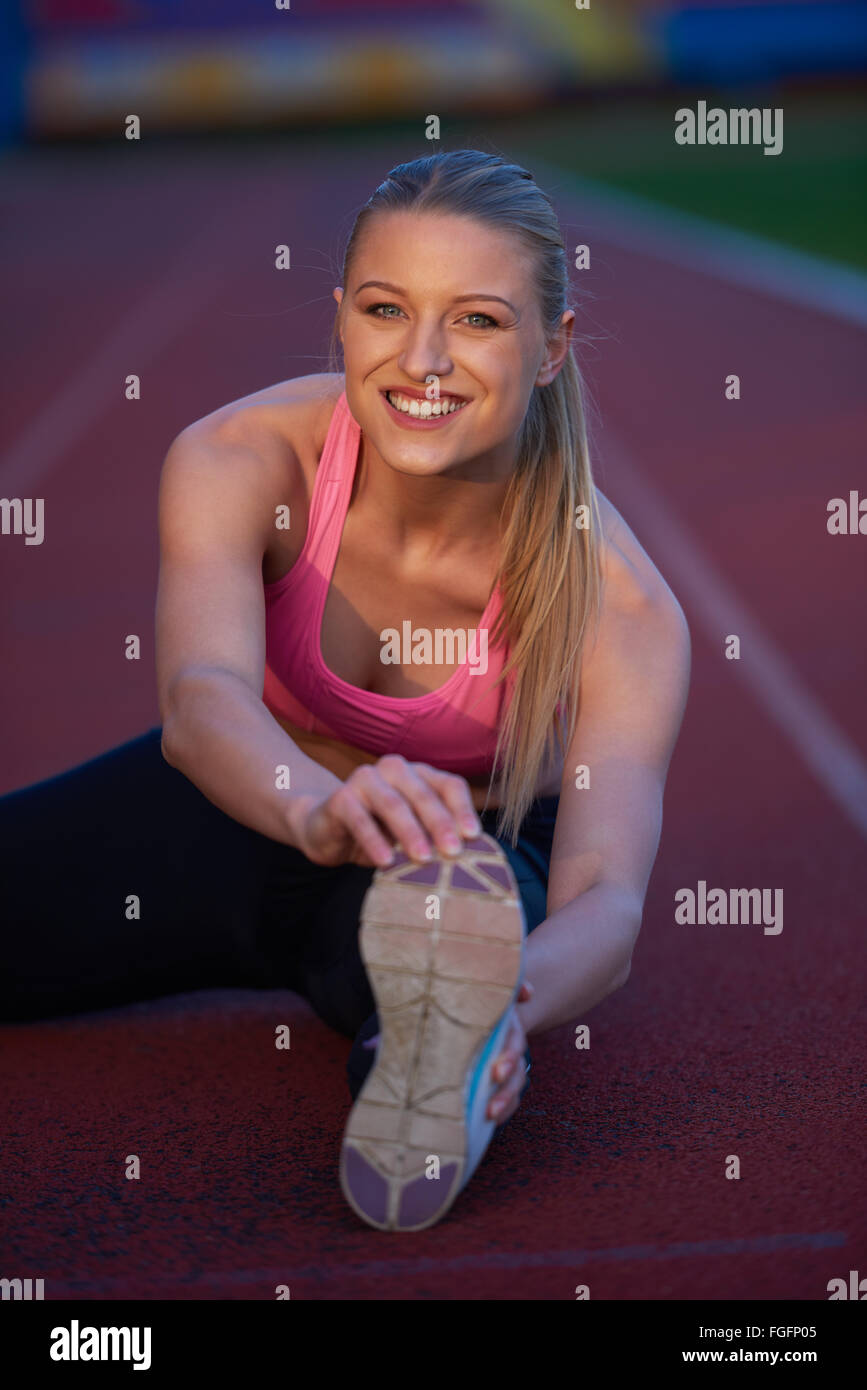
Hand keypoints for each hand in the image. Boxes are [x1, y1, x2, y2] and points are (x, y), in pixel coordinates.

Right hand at [292, 754, 480, 868]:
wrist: (327, 829)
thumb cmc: (380, 831)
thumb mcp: (412, 832)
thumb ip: (436, 835)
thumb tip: (471, 856)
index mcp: (419, 774)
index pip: (449, 785)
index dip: (463, 809)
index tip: (473, 837)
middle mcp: (395, 769)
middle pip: (424, 794)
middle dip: (441, 824)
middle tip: (454, 853)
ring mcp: (365, 779)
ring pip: (393, 804)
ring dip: (410, 832)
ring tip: (424, 860)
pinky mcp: (340, 798)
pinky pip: (359, 819)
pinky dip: (374, 840)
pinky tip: (386, 861)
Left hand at [362, 983, 534, 1124]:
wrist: (470, 1038)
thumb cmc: (446, 1026)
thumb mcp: (427, 1021)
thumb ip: (406, 1030)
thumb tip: (368, 1048)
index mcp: (487, 1011)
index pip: (509, 998)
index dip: (522, 992)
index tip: (526, 994)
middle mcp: (503, 1033)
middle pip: (515, 1042)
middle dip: (510, 1056)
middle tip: (495, 1072)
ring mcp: (508, 1058)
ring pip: (518, 1073)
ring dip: (508, 1092)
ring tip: (491, 1112)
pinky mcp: (506, 1080)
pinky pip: (512, 1095)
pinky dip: (506, 1107)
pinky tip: (491, 1121)